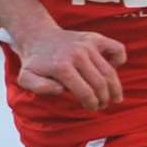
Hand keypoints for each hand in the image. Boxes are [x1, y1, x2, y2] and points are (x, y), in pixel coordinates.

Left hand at [11, 27, 126, 110]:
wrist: (38, 37)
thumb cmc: (34, 63)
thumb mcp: (26, 78)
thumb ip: (39, 87)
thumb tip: (61, 90)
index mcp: (62, 67)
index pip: (85, 91)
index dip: (91, 104)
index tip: (91, 109)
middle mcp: (78, 54)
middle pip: (100, 83)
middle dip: (103, 99)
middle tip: (102, 106)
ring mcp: (88, 44)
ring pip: (110, 71)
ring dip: (114, 88)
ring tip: (114, 98)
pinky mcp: (95, 38)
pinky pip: (117, 49)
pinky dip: (120, 60)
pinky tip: (113, 69)